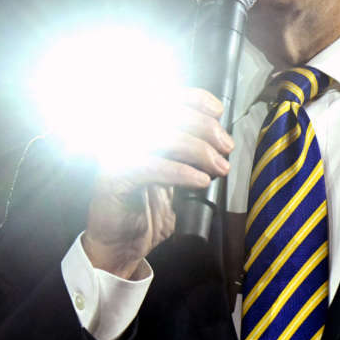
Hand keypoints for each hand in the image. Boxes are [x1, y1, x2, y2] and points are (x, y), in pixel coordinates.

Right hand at [82, 88, 233, 278]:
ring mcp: (116, 153)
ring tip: (220, 168)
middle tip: (226, 148)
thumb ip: (188, 149)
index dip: (195, 99)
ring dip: (198, 150)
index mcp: (136, 126)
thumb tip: (219, 135)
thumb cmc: (147, 205)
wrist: (121, 243)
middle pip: (169, 114)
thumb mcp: (174, 170)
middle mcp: (123, 133)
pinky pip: (151, 167)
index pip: (166, 97)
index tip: (218, 111)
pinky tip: (201, 181)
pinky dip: (181, 172)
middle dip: (205, 128)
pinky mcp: (113, 178)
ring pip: (162, 137)